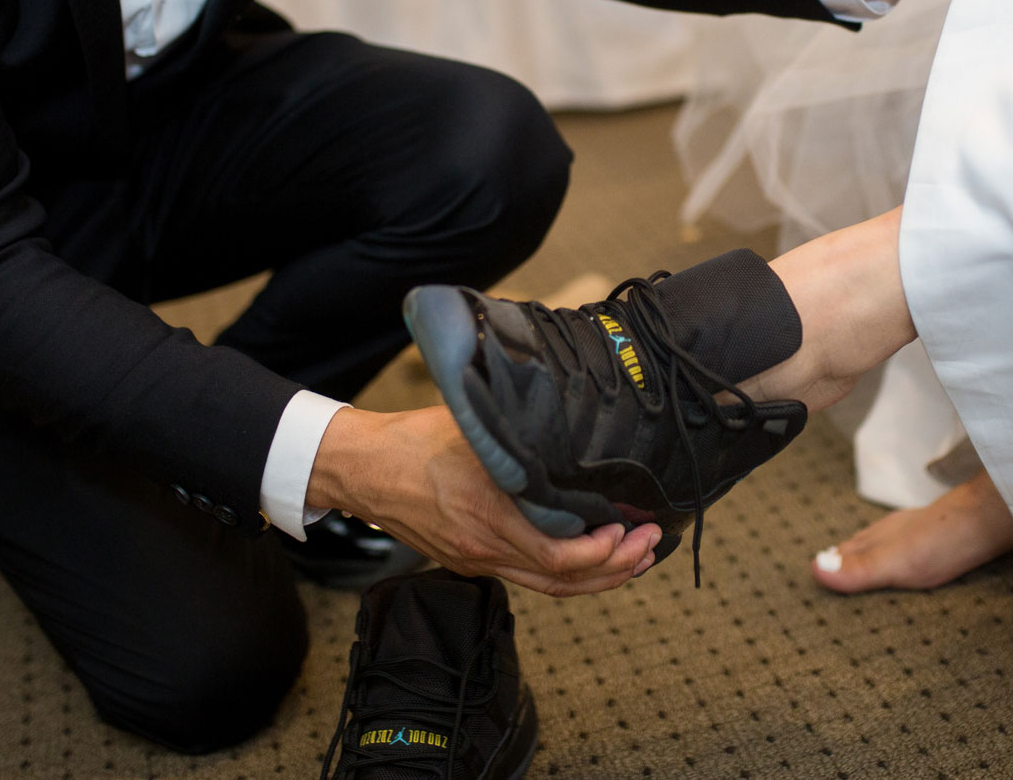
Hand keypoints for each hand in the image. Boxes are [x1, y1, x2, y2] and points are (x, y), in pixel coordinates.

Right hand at [309, 406, 663, 596]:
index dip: (603, 552)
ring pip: (546, 586)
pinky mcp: (467, 560)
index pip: (558, 557)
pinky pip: (525, 575)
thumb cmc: (413, 441)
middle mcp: (483, 548)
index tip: (631, 528)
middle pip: (562, 584)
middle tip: (651, 546)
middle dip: (615, 569)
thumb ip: (523, 436)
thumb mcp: (475, 427)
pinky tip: (587, 555)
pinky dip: (564, 572)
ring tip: (633, 558)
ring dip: (596, 577)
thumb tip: (574, 425)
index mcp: (487, 516)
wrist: (361, 468)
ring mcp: (474, 559)